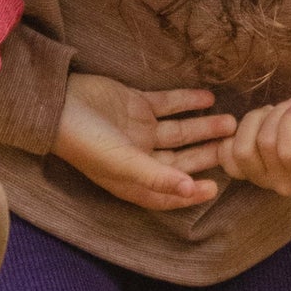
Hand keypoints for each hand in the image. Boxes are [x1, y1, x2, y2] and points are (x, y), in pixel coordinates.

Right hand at [54, 73, 237, 211]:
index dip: (192, 192)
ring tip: (229, 121)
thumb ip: (157, 177)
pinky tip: (209, 99)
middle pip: (181, 158)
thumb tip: (190, 190)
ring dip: (203, 127)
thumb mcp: (122, 164)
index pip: (169, 191)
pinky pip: (168, 104)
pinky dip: (188, 102)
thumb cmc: (85, 141)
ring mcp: (139, 128)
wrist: (56, 103)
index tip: (216, 186)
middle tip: (233, 145)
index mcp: (133, 179)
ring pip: (179, 131)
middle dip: (206, 153)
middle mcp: (139, 156)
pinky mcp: (137, 103)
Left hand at [215, 95, 290, 196]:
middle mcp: (288, 187)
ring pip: (242, 150)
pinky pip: (226, 157)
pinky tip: (255, 123)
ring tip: (272, 111)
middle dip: (276, 114)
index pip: (290, 152)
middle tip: (290, 104)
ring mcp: (264, 181)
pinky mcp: (246, 171)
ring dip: (255, 120)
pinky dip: (234, 135)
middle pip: (265, 146)